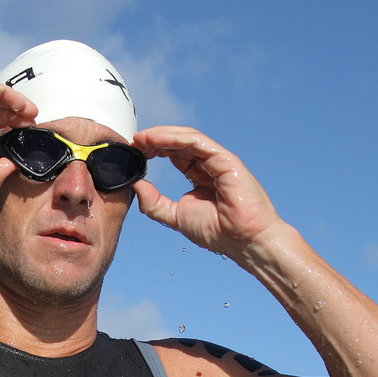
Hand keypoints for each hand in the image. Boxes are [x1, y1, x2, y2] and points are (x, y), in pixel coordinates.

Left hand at [132, 126, 281, 265]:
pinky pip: (197, 142)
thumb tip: (136, 185)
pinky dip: (175, 139)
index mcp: (199, 176)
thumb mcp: (176, 217)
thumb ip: (155, 203)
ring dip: (161, 135)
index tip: (134, 151)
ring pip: (186, 138)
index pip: (174, 154)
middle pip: (178, 143)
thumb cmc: (217, 232)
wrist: (244, 241)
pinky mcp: (225, 159)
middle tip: (133, 141)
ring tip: (141, 138)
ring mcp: (218, 160)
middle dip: (154, 139)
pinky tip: (157, 140)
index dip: (153, 149)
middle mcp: (208, 165)